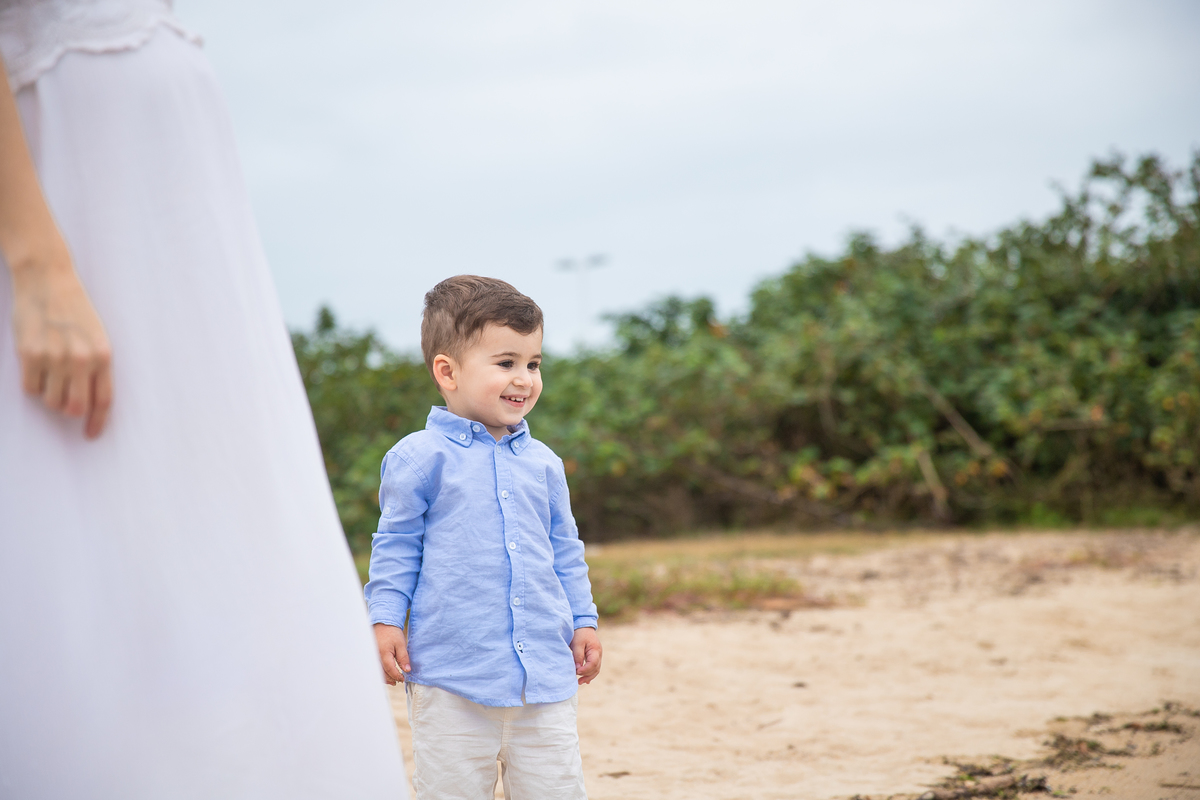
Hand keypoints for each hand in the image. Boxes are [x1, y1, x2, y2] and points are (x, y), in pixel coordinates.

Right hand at [10, 254, 111, 437]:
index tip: (91, 434)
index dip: (98, 422)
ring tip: (50, 377)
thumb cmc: (74, 309)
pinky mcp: (29, 354)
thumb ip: (96, 366)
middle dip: (70, 411)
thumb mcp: (96, 336)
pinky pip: (30, 388)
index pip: (104, 400)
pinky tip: (35, 368)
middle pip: (76, 408)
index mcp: (103, 355)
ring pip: (52, 401)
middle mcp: (81, 359)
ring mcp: (54, 357)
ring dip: (50, 397)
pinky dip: (32, 385)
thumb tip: (90, 401)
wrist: (47, 280)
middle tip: (65, 404)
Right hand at [374, 623, 410, 684]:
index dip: (397, 676)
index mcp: (383, 654)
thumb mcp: (401, 644)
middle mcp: (376, 657)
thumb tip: (407, 670)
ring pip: (377, 671)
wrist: (382, 624)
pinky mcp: (371, 655)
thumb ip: (403, 658)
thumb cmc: (392, 632)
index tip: (403, 678)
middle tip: (399, 681)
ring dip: (385, 677)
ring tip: (393, 680)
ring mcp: (372, 656)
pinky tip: (386, 674)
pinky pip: (375, 667)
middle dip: (391, 679)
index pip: (390, 670)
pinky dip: (381, 672)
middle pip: (383, 673)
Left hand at [571, 627, 601, 684]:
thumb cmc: (580, 633)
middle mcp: (599, 654)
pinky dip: (590, 674)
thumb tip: (578, 669)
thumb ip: (578, 656)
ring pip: (596, 669)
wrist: (583, 625)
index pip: (593, 664)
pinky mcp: (594, 656)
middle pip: (596, 669)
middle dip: (587, 676)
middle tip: (578, 681)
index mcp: (596, 650)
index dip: (585, 670)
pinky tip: (586, 680)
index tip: (576, 671)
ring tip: (580, 682)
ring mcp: (598, 655)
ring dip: (589, 676)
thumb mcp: (577, 643)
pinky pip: (594, 667)